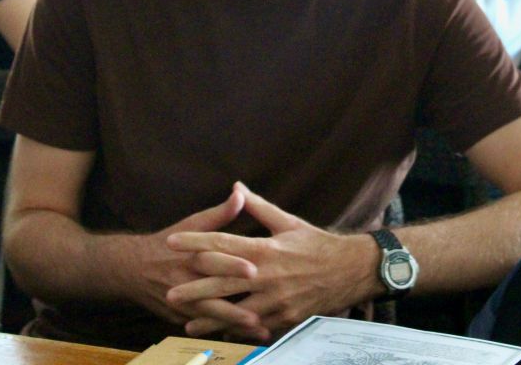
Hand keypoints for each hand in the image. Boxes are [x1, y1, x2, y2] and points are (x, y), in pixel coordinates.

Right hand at [128, 187, 254, 327]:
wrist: (131, 268)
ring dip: (232, 322)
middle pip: (209, 292)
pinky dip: (223, 331)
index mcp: (189, 255)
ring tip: (257, 327)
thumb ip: (219, 214)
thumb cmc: (169, 243)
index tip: (254, 269)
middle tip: (258, 309)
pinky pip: (203, 327)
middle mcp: (183, 280)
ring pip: (208, 315)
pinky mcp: (180, 317)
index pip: (211, 260)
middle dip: (233, 302)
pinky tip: (245, 336)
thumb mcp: (191, 224)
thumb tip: (240, 193)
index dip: (232, 265)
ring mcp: (180, 302)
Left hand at [165, 182, 375, 339]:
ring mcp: (277, 300)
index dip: (195, 242)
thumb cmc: (317, 244)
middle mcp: (267, 275)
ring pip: (237, 312)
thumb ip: (258, 206)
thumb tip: (236, 186)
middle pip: (223, 283)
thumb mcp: (288, 222)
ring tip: (187, 323)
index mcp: (265, 248)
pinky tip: (221, 333)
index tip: (172, 241)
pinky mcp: (286, 318)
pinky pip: (257, 327)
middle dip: (194, 289)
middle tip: (169, 293)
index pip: (223, 243)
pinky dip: (238, 330)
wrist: (351, 271)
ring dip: (211, 318)